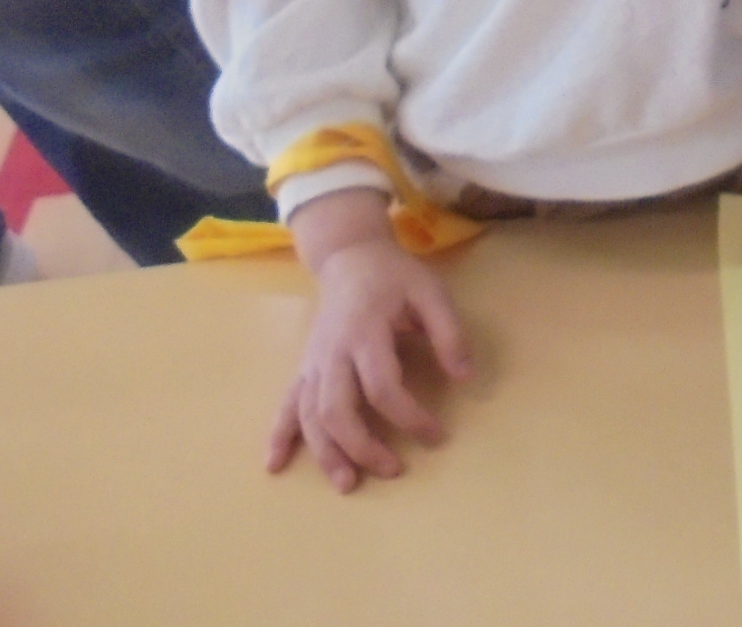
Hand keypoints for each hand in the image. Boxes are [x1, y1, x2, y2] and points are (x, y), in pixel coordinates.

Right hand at [269, 195, 473, 490]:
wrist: (350, 256)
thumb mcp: (431, 292)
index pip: (382, 385)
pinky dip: (280, 434)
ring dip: (325, 452)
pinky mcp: (305, 368)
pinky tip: (275, 464)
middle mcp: (333, 351)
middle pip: (337, 408)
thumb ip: (449, 333)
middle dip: (362, 446)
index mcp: (365, 331)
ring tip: (347, 484)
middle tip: (394, 469)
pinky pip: (287, 403)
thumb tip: (466, 377)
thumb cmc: (394, 276)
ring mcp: (314, 362)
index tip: (437, 434)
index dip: (409, 416)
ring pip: (310, 414)